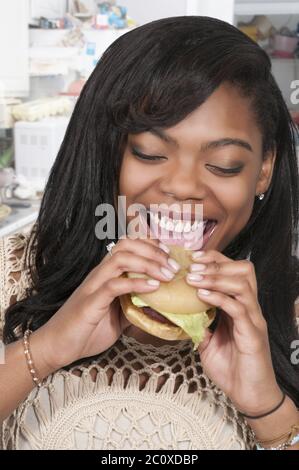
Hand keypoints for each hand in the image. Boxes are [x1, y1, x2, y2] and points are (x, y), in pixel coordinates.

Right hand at [37, 237, 178, 370]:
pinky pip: (114, 285)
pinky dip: (136, 283)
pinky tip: (153, 287)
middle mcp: (100, 274)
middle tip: (173, 266)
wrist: (58, 346)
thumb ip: (136, 305)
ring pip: (120, 259)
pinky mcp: (91, 301)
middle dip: (153, 251)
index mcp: (106, 274)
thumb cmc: (87, 330)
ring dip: (148, 263)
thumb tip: (161, 306)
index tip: (170, 255)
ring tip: (167, 275)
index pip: (128, 246)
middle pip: (126, 245)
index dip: (150, 244)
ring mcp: (94, 285)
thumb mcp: (119, 315)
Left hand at [186, 249, 281, 415]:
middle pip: (243, 270)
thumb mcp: (207, 341)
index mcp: (240, 306)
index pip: (233, 270)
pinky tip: (202, 295)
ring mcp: (253, 319)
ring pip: (242, 284)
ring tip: (193, 278)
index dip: (214, 259)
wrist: (248, 395)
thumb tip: (177, 311)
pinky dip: (219, 298)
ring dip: (215, 277)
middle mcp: (249, 308)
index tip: (191, 257)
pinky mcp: (253, 334)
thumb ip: (198, 324)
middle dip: (216, 262)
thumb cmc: (231, 367)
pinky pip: (238, 308)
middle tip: (192, 265)